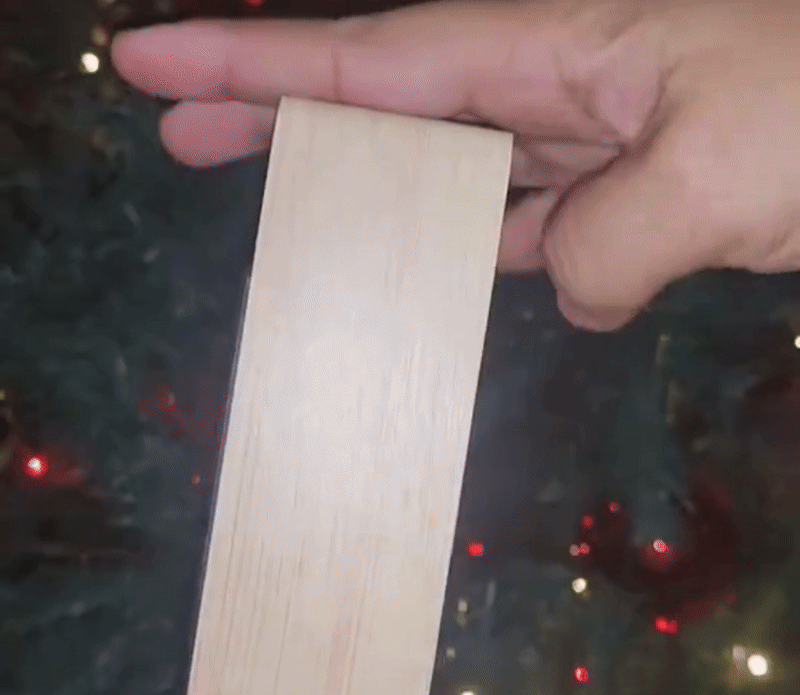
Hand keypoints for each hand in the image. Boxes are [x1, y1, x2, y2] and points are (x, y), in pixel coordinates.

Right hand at [111, 0, 799, 330]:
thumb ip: (606, 244)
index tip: (158, 65)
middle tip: (180, 134)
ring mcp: (580, 149)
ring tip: (298, 227)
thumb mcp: (718, 174)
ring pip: (443, 174)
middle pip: (382, 104)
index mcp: (554, 47)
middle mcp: (551, 88)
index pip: (373, 58)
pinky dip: (482, 257)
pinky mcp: (615, 204)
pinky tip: (460, 284)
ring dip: (372, 197)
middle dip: (277, 115)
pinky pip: (519, 230)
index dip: (259, 63)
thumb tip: (564, 287)